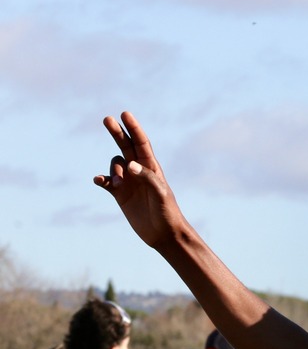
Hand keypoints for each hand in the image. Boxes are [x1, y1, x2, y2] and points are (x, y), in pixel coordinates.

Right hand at [94, 112, 184, 250]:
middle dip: (117, 133)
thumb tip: (130, 164)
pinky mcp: (120, 195)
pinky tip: (99, 181)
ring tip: (119, 183)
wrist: (164, 234)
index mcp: (152, 168)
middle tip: (107, 119)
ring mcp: (129, 182)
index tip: (125, 114)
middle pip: (125, 147)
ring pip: (115, 164)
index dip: (134, 128)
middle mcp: (139, 172)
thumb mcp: (161, 194)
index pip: (142, 144)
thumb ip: (147, 177)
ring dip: (113, 169)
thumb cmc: (167, 213)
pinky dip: (101, 178)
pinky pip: (106, 181)